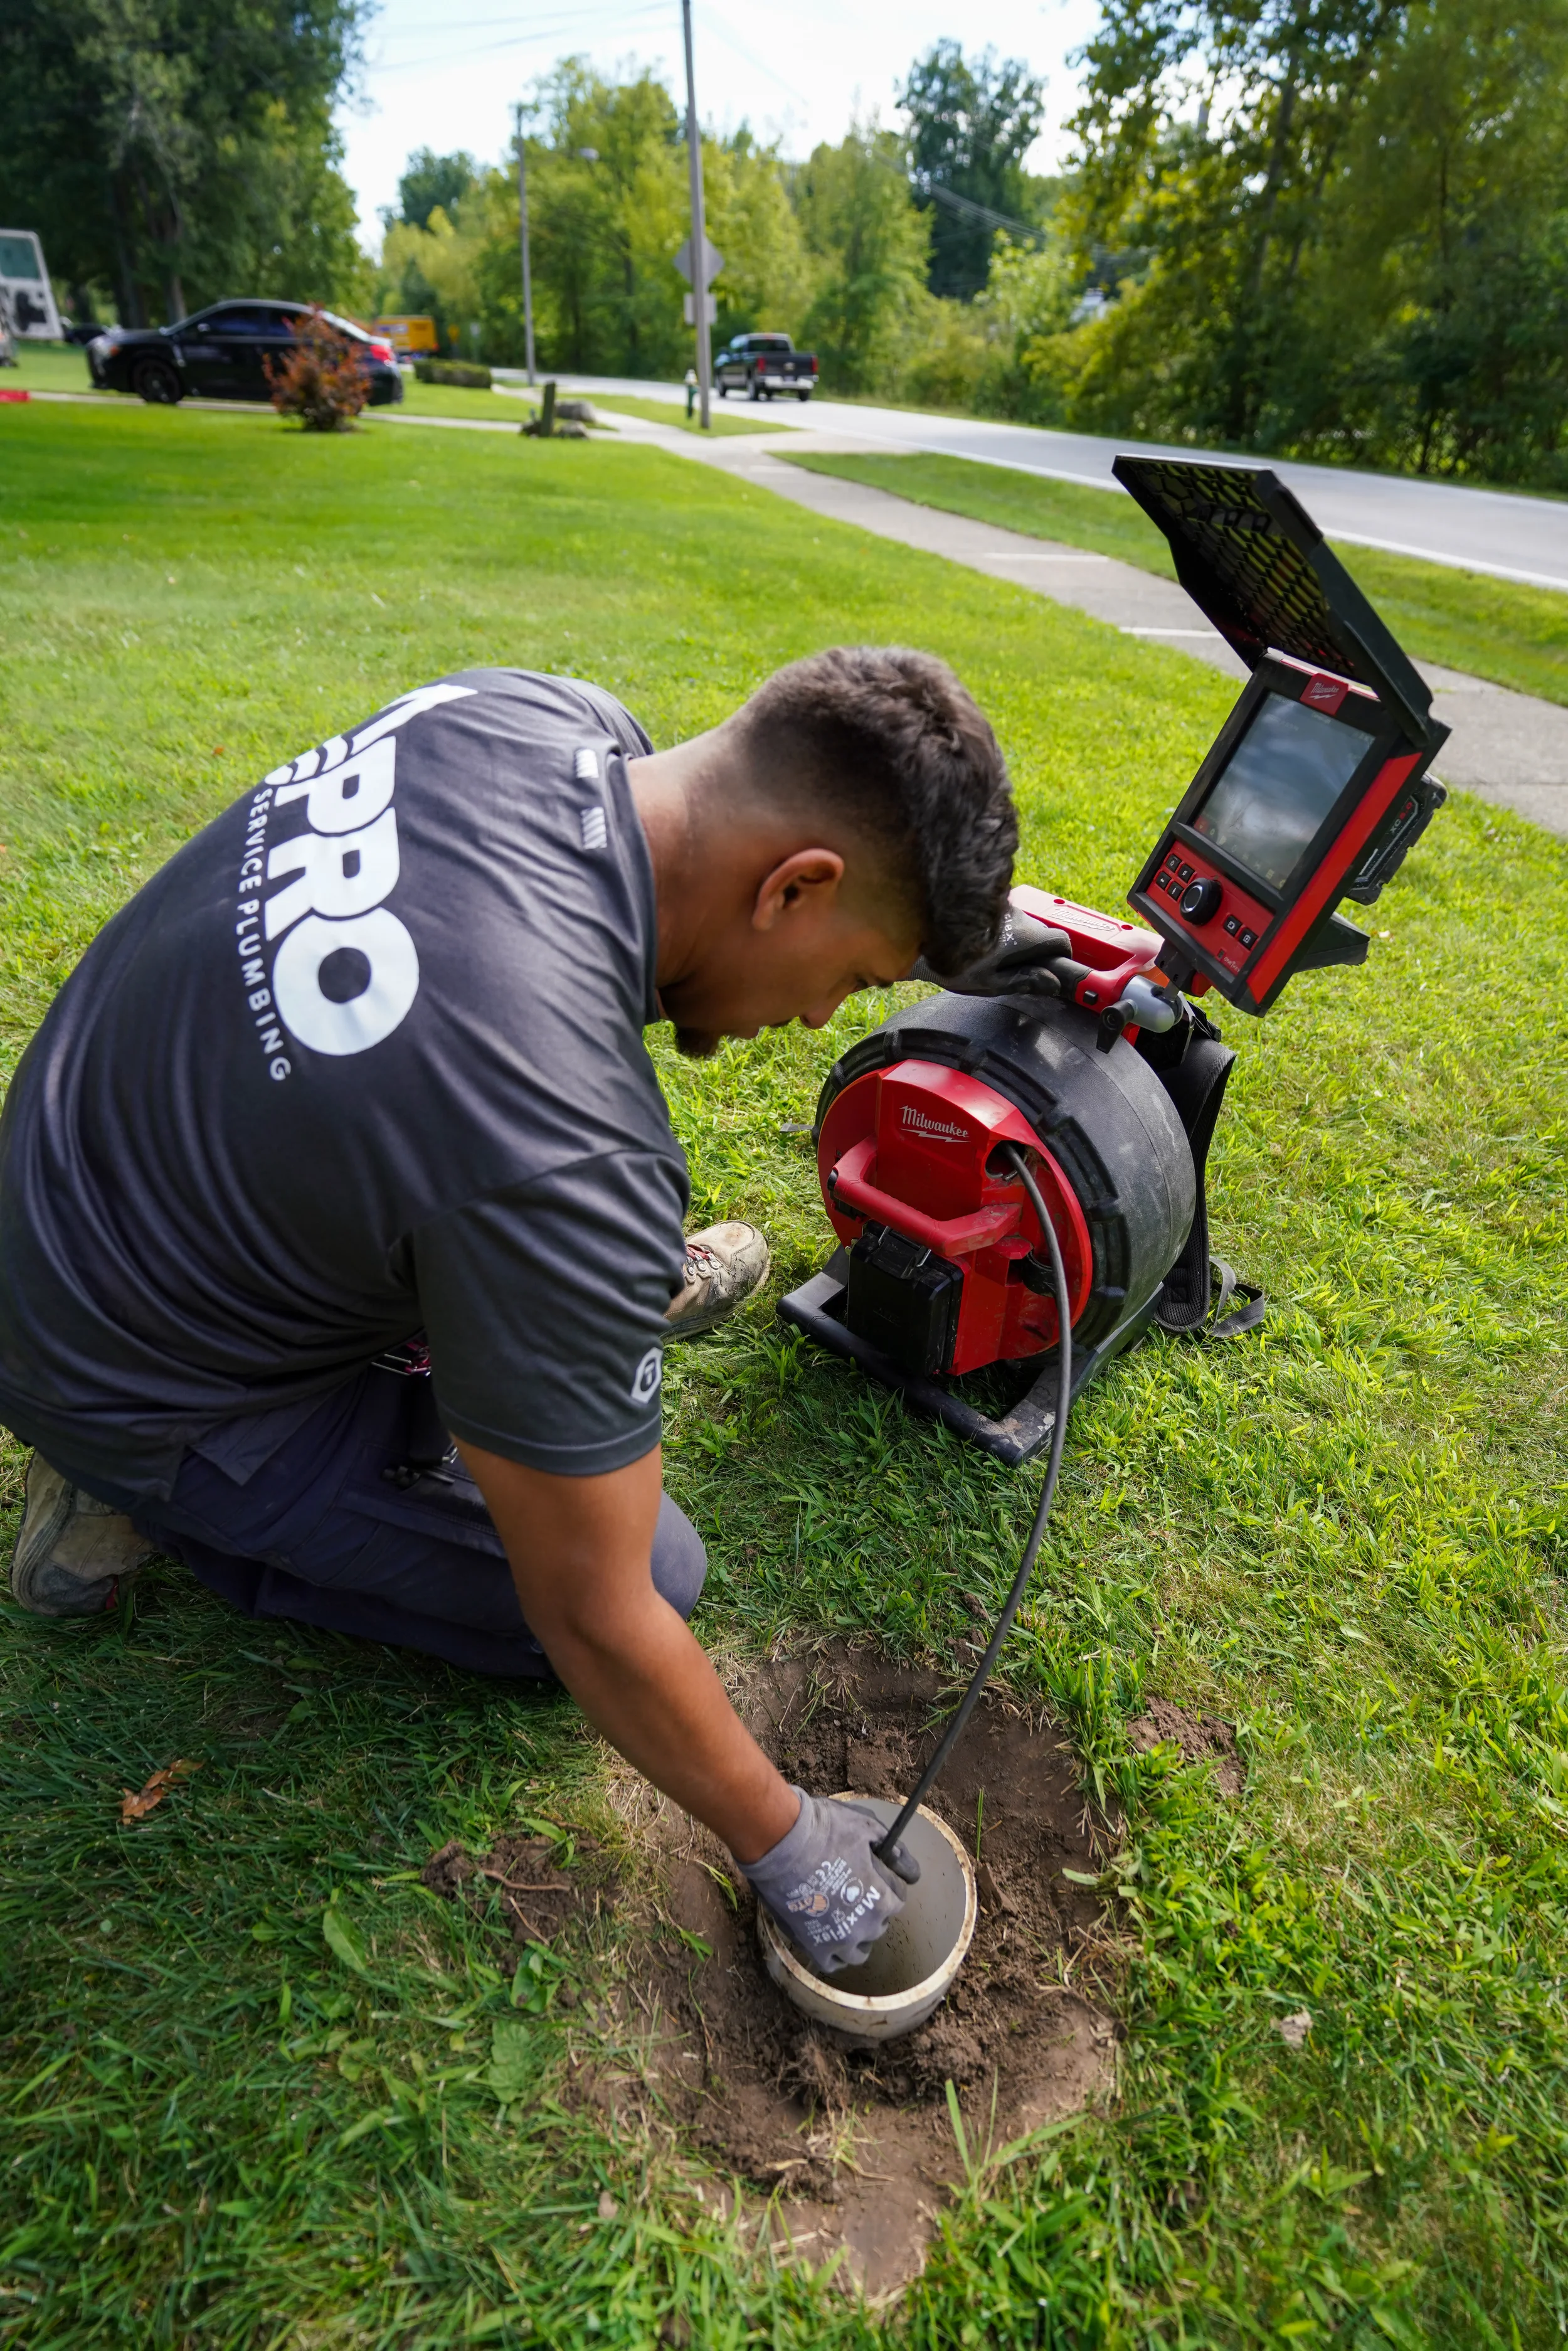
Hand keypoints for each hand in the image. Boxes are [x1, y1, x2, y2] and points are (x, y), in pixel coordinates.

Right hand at [740, 1789, 918, 1975]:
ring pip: (859, 1952)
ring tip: (848, 1922)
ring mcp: (838, 1941)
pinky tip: (831, 1939)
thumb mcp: (864, 1826)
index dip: (889, 1886)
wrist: (780, 1842)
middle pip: (879, 1926)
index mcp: (880, 1900)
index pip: (898, 1902)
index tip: (877, 1878)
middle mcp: (864, 1927)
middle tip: (858, 1893)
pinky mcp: (813, 1946)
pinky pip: (832, 1963)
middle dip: (873, 1910)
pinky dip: (835, 1954)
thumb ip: (886, 1844)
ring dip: (858, 1938)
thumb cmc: (824, 1831)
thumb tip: (897, 1854)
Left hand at [916, 897, 1071, 1000]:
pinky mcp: (986, 901)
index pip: (1060, 940)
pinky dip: (1001, 930)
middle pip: (1040, 932)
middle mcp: (1018, 915)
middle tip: (1017, 969)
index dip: (1061, 956)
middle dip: (1036, 950)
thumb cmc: (955, 963)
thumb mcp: (991, 982)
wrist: (921, 934)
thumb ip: (1024, 981)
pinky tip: (981, 944)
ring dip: (1016, 939)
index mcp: (1025, 936)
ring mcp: (1003, 905)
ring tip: (993, 958)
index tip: (1054, 967)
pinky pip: (1004, 916)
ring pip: (1022, 923)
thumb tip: (1052, 983)